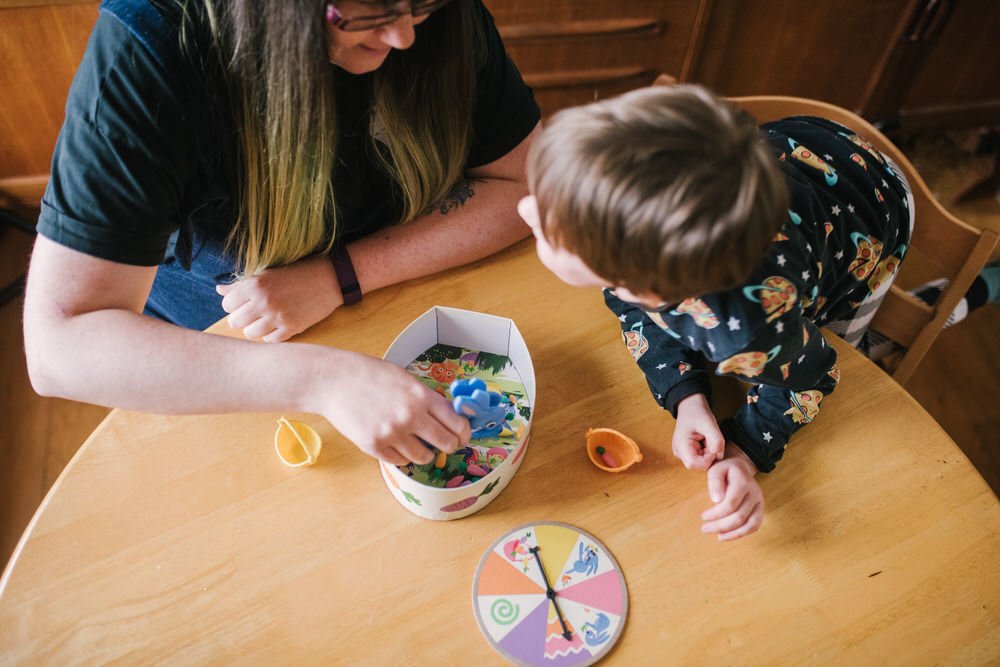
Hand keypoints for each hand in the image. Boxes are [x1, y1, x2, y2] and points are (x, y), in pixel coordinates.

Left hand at [217, 256, 341, 342]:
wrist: (329, 278)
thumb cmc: (297, 273)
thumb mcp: (267, 273)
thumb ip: (242, 284)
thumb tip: (220, 290)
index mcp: (255, 285)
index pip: (227, 304)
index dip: (234, 304)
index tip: (243, 302)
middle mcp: (264, 302)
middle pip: (236, 321)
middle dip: (242, 317)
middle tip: (253, 313)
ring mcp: (278, 317)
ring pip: (251, 333)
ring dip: (255, 328)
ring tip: (264, 320)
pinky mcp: (292, 328)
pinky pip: (270, 340)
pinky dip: (271, 335)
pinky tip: (277, 325)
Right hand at [315, 350, 470, 465]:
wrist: (334, 381)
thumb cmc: (369, 375)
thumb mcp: (405, 379)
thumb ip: (426, 398)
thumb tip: (449, 416)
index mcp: (422, 396)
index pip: (458, 423)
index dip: (464, 433)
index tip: (462, 435)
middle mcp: (411, 417)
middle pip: (447, 444)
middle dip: (448, 445)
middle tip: (442, 443)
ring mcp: (392, 434)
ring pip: (423, 457)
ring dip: (423, 452)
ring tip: (414, 441)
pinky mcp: (374, 447)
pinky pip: (400, 461)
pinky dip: (402, 455)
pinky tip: (395, 443)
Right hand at [672, 393, 723, 469]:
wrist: (691, 405)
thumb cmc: (696, 412)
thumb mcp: (708, 423)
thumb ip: (716, 439)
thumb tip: (718, 454)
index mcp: (680, 446)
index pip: (694, 465)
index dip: (707, 459)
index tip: (712, 446)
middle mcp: (680, 452)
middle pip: (699, 464)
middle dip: (710, 455)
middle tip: (710, 439)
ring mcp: (684, 453)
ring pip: (702, 462)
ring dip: (709, 452)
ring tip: (707, 438)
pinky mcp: (689, 452)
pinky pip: (702, 457)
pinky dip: (708, 450)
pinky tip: (705, 440)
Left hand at [701, 443, 763, 540]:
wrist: (741, 468)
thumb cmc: (725, 470)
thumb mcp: (716, 470)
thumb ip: (715, 482)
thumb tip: (715, 500)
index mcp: (743, 482)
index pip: (730, 504)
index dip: (716, 514)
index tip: (703, 517)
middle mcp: (754, 493)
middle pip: (739, 517)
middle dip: (721, 526)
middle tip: (705, 529)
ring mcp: (759, 502)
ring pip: (750, 524)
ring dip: (732, 534)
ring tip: (718, 536)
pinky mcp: (760, 509)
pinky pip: (755, 526)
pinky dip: (742, 533)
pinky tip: (728, 535)